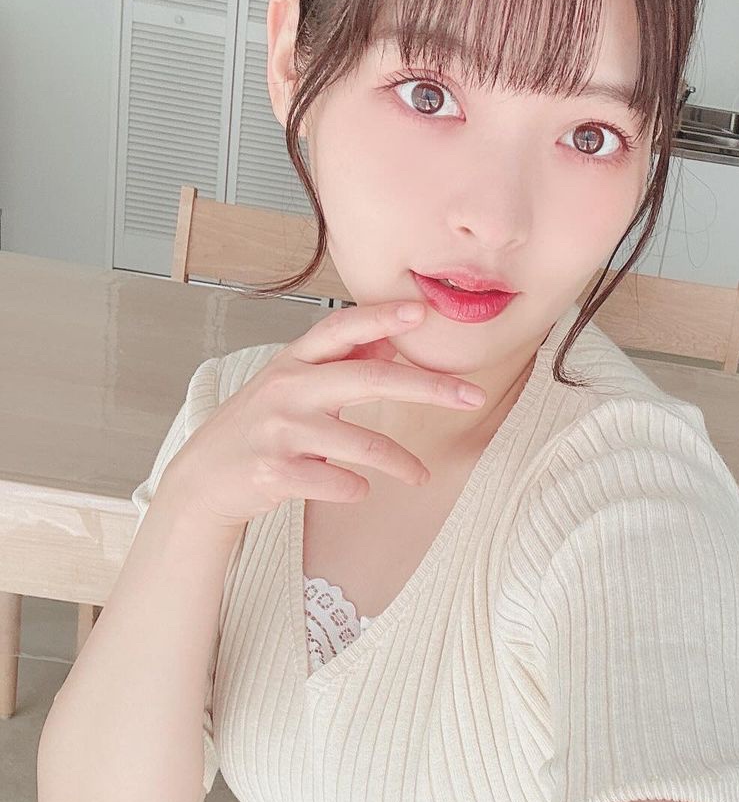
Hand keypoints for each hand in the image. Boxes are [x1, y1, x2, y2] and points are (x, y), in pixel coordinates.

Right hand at [167, 301, 486, 527]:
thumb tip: (389, 338)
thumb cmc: (259, 429)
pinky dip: (358, 490)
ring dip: (402, 463)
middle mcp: (287, 389)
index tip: (422, 311)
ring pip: (365, 444)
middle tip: (471, 396)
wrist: (205, 480)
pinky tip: (359, 490)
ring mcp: (280, 431)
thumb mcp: (292, 386)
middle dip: (429, 387)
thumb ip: (338, 364)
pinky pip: (341, 483)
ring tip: (421, 476)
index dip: (381, 317)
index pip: (342, 329)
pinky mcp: (276, 473)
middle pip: (371, 379)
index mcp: (293, 362)